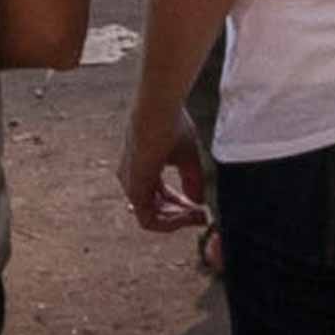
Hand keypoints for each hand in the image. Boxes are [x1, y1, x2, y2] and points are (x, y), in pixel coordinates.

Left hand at [121, 93, 212, 232]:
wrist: (159, 112)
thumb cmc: (173, 125)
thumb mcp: (188, 157)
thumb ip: (192, 181)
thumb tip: (198, 203)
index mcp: (143, 170)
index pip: (161, 197)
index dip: (181, 206)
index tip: (202, 208)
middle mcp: (133, 181)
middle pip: (157, 210)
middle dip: (182, 215)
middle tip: (203, 216)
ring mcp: (131, 187)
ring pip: (152, 218)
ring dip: (177, 221)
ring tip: (199, 215)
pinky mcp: (134, 191)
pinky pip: (148, 220)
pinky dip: (169, 222)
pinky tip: (189, 214)